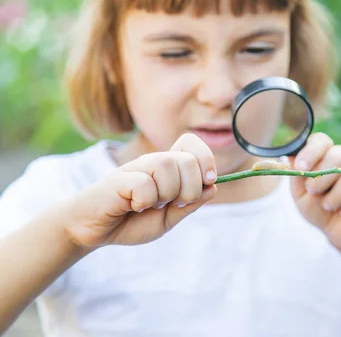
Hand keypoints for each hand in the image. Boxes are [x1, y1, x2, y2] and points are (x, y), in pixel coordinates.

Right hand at [60, 133, 216, 248]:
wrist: (92, 232)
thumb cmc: (130, 223)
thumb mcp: (167, 219)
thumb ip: (189, 205)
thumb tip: (212, 188)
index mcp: (168, 168)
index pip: (191, 143)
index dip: (205, 159)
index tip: (208, 181)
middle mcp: (152, 162)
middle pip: (186, 159)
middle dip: (190, 188)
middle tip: (172, 203)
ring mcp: (135, 168)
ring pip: (167, 165)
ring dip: (166, 194)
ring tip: (149, 206)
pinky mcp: (118, 179)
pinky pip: (144, 184)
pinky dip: (144, 202)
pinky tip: (131, 207)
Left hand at [291, 133, 340, 250]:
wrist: (340, 232)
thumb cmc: (318, 208)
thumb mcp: (301, 193)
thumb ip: (296, 174)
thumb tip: (290, 156)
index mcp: (327, 155)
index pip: (322, 141)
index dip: (311, 152)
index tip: (301, 167)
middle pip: (339, 155)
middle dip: (322, 176)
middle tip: (313, 191)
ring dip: (336, 196)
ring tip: (329, 207)